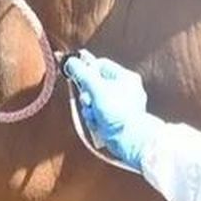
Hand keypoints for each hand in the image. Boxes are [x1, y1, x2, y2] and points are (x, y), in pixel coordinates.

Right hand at [62, 50, 160, 170]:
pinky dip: (94, 117)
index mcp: (125, 77)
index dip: (87, 70)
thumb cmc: (118, 112)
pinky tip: (98, 122)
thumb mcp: (97, 88)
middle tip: (88, 100)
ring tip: (94, 114)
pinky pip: (97, 113)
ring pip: (94, 99)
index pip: (100, 65)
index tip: (76, 76)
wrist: (129, 139)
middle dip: (87, 93)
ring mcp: (119, 104)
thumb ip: (83, 74)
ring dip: (89, 108)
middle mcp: (124, 89)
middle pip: (95, 83)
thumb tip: (71, 61)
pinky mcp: (114, 118)